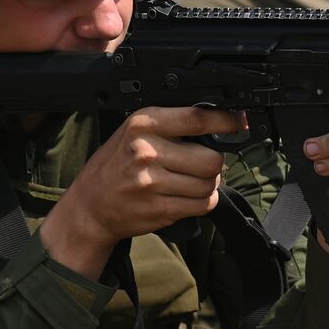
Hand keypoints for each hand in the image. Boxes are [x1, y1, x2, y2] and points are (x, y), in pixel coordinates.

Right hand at [41, 106, 242, 277]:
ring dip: (209, 183)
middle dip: (214, 161)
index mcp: (143, 124)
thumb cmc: (115, 165)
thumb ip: (170, 125)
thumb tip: (216, 123)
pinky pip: (202, 205)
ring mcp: (153, 183)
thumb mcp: (133, 131)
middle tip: (202, 162)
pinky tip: (189, 196)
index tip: (239, 122)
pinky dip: (203, 201)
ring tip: (191, 180)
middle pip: (211, 158)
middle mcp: (148, 151)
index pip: (197, 118)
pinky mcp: (160, 209)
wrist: (90, 205)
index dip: (225, 121)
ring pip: (209, 184)